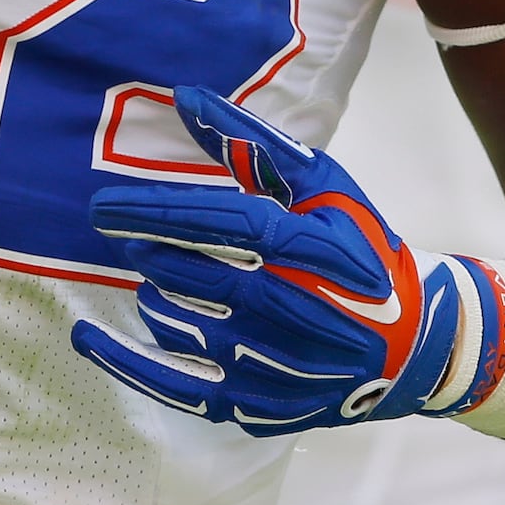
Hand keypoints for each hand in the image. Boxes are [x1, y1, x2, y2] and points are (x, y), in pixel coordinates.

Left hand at [71, 87, 504, 437]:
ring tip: (151, 273)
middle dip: (150, 251)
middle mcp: (297, 310)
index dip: (161, 213)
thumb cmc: (363, 251)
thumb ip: (252, 143)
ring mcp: (279, 366)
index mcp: (315, 248)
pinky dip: (132, 364)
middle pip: (200, 278)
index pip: (226, 225)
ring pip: (188, 327)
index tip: (103, 205)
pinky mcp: (263, 406)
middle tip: (119, 232)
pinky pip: (184, 390)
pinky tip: (88, 340)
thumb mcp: (324, 185)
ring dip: (156, 295)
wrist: (416, 344)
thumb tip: (185, 98)